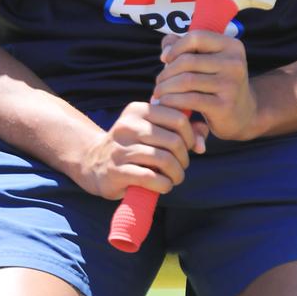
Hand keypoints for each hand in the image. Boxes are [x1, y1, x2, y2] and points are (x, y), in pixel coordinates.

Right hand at [76, 101, 205, 200]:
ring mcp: (120, 148)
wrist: (94, 162)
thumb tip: (202, 142)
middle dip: (184, 158)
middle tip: (182, 166)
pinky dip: (164, 184)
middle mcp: (128, 126)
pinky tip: (164, 185)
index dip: (190, 135)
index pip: (178, 118)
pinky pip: (151, 178)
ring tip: (175, 177)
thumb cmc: (133, 146)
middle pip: (174, 141)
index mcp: (138, 110)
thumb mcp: (153, 131)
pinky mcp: (116, 171)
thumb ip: (181, 131)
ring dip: (176, 174)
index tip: (188, 147)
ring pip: (164, 160)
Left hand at [152, 31, 258, 141]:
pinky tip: (165, 103)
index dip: (176, 47)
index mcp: (232, 46)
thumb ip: (183, 47)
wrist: (243, 115)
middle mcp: (234, 63)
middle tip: (159, 82)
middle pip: (188, 60)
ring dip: (166, 87)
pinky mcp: (224, 106)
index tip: (165, 59)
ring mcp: (231, 85)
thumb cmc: (217, 83)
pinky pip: (190, 100)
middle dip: (167, 72)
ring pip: (186, 80)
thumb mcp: (207, 61)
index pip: (196, 37)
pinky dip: (172, 101)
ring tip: (159, 93)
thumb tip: (165, 51)